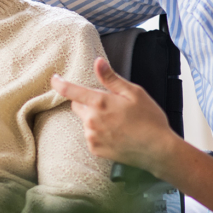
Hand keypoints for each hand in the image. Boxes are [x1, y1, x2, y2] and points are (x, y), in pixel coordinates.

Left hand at [51, 57, 176, 173]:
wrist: (158, 150)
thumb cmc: (149, 119)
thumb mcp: (134, 93)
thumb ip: (111, 78)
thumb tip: (98, 62)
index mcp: (100, 103)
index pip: (71, 91)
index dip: (59, 83)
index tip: (54, 78)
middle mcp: (92, 120)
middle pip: (78, 105)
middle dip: (88, 102)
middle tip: (110, 105)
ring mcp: (92, 136)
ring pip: (85, 121)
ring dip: (95, 119)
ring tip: (118, 122)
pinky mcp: (95, 149)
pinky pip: (91, 136)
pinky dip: (99, 133)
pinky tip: (116, 134)